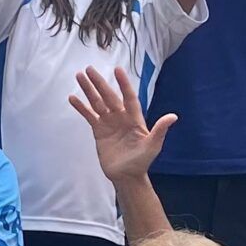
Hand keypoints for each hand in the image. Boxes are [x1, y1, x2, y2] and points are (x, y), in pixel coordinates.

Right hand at [69, 66, 174, 185]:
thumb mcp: (152, 146)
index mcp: (134, 118)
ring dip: (88, 90)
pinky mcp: (98, 130)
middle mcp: (121, 116)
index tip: (117, 70)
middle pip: (108, 96)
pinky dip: (81, 107)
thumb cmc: (142, 161)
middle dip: (99, 83)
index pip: (128, 97)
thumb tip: (173, 116)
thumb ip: (160, 130)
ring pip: (97, 102)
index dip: (123, 84)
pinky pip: (89, 115)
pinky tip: (72, 98)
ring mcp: (109, 122)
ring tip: (79, 76)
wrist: (126, 176)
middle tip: (89, 68)